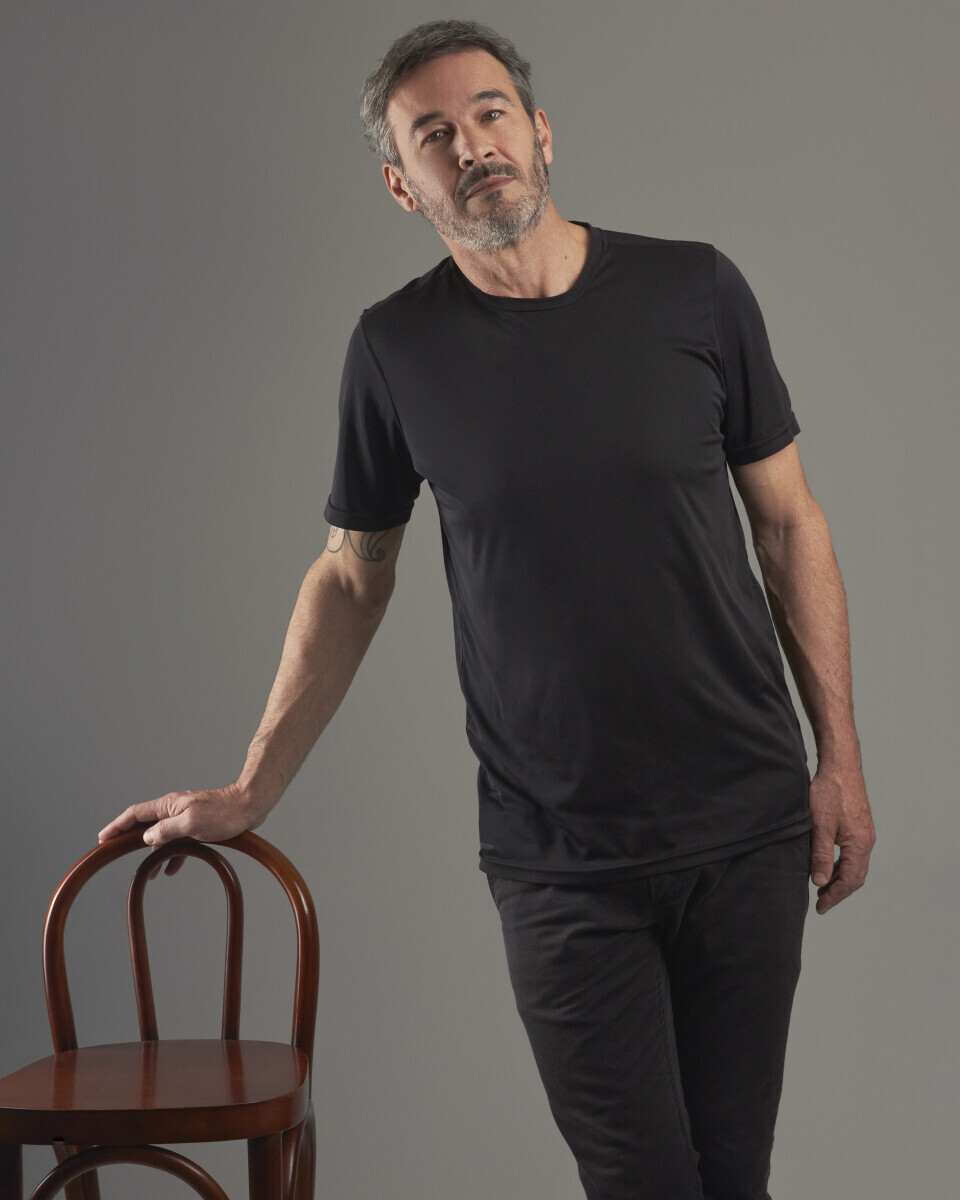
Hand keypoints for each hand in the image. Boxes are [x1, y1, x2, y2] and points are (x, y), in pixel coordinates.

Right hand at [97, 782, 263, 876]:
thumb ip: (166, 830)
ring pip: (163, 837)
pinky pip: (179, 842)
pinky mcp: (199, 826)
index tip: (103, 837)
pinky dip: (173, 855)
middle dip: (130, 840)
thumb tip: (146, 837)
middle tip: (115, 853)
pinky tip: (171, 870)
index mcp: (169, 805)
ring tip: (148, 874)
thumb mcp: (191, 823)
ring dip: (154, 854)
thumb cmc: (223, 813)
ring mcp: (186, 817)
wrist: (250, 806)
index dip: (117, 825)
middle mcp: (175, 809)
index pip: (135, 814)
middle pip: (145, 825)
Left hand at [808, 763, 875, 914]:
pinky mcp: (859, 825)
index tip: (821, 907)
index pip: (850, 880)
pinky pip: (853, 853)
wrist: (841, 765)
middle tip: (821, 902)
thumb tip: (820, 882)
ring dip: (840, 878)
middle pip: (856, 876)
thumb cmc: (830, 792)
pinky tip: (828, 865)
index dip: (835, 896)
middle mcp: (867, 841)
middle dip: (839, 891)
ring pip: (855, 865)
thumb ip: (821, 855)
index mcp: (859, 844)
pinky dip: (842, 864)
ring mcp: (865, 833)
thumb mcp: (820, 825)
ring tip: (822, 887)